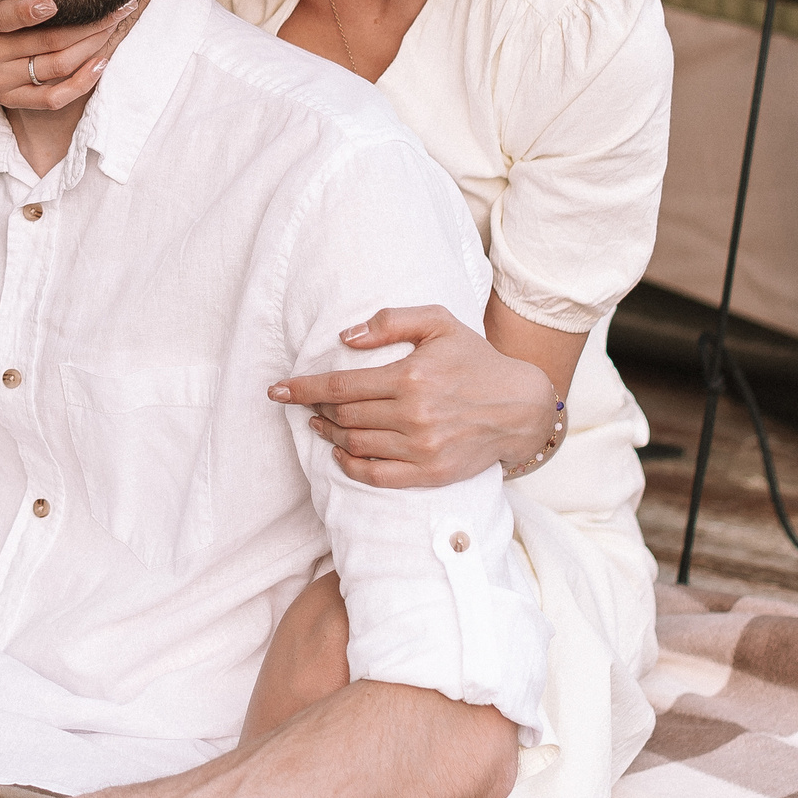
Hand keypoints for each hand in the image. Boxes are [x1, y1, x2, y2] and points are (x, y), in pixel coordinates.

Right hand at [0, 0, 134, 111]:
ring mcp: (0, 82)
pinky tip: (104, 60)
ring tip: (120, 21)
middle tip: (122, 2)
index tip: (54, 1)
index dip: (26, 13)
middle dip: (88, 24)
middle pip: (44, 44)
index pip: (0, 19)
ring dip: (94, 47)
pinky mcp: (12, 99)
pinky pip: (53, 98)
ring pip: (55, 69)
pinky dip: (82, 83)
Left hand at [269, 304, 554, 487]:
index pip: (339, 387)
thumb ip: (391, 322)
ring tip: (320, 425)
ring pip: (355, 445)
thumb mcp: (438, 323)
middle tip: (306, 404)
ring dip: (329, 435)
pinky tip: (341, 453)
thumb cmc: (475, 359)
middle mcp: (413, 415)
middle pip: (343, 417)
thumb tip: (346, 338)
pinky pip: (375, 475)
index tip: (277, 390)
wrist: (520, 406)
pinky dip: (350, 465)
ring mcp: (421, 448)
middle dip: (316, 410)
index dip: (302, 389)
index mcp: (410, 377)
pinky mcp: (429, 473)